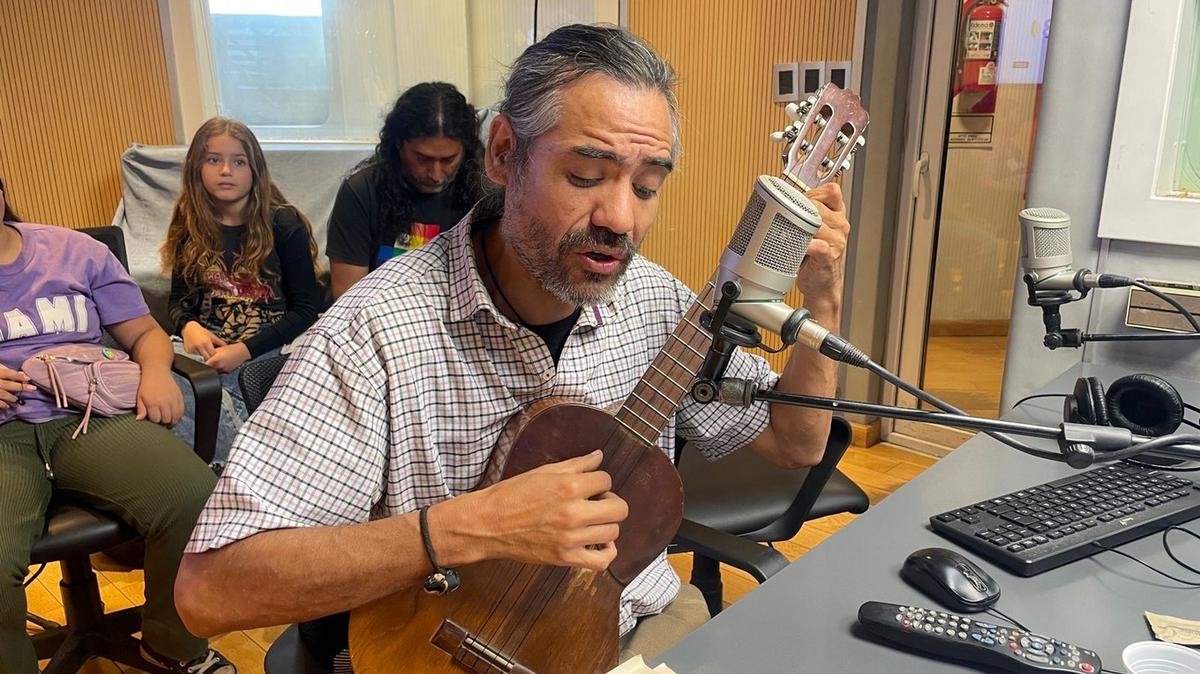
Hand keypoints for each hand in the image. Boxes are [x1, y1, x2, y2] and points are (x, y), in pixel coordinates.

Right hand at [0, 366, 35, 409]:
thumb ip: (3, 369)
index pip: (8, 373)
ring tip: (16, 400)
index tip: (28, 378)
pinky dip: (2, 404)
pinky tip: (7, 406)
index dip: (18, 376)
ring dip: (11, 397)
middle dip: (20, 387)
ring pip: (1, 394)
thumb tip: (19, 373)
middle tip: (32, 389)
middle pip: (7, 384)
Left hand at [137, 370, 183, 425]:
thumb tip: (139, 419)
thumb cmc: (147, 384)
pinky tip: (174, 415)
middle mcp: (164, 402)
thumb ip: (141, 409)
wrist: (157, 371)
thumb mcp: (140, 397)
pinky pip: (182, 411)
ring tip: (168, 420)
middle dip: (163, 421)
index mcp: (153, 402)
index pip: (156, 419)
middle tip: (160, 418)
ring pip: (176, 417)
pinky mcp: (180, 397)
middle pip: (166, 419)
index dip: (154, 420)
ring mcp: (173, 399)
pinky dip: (179, 415)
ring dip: (172, 420)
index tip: (153, 417)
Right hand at [182, 322, 226, 358]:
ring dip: (203, 357)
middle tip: (211, 357)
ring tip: (205, 353)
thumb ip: (220, 342)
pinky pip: (194, 356)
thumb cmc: (201, 332)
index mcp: (206, 342)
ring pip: (200, 358)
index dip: (215, 356)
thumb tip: (227, 347)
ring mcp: (192, 349)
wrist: (189, 329)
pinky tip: (199, 351)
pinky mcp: (188, 351)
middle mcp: (199, 346)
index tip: (217, 356)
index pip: (212, 354)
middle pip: (206, 358)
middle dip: (210, 358)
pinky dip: (197, 355)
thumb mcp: (212, 336)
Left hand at [204, 343, 250, 373]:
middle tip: (206, 361)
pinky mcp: (227, 372)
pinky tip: (221, 363)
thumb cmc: (231, 349)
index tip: (198, 362)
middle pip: (208, 369)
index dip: (200, 363)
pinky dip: (218, 368)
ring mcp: (224, 370)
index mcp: (216, 360)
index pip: (203, 365)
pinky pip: (220, 371)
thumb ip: (209, 354)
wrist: (242, 351)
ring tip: (215, 361)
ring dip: (212, 368)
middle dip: (206, 365)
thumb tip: (201, 357)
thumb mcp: (218, 349)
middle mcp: (219, 366)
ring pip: (214, 371)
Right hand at [463, 450, 628, 570]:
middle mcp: (573, 513)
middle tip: (596, 502)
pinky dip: (607, 552)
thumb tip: (599, 456)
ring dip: (607, 524)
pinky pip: (602, 561)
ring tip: (593, 521)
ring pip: (613, 532)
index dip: (600, 481)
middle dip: (611, 502)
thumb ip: (576, 464)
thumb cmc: (512, 495)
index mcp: (568, 487)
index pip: (606, 480)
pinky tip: (599, 543)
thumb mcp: (543, 472)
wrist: (488, 524)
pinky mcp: (565, 558)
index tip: (591, 485)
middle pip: (619, 508)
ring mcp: (571, 538)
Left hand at [795, 182, 850, 301]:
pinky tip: (796, 246)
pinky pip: (816, 244)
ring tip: (789, 233)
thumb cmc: (814, 258)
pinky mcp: (828, 256)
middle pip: (819, 205)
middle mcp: (840, 226)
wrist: (821, 285)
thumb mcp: (813, 232)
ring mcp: (836, 241)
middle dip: (800, 210)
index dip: (814, 192)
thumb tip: (778, 203)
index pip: (832, 191)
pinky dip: (804, 244)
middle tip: (788, 218)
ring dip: (798, 226)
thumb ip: (804, 216)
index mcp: (837, 216)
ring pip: (816, 222)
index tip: (799, 199)